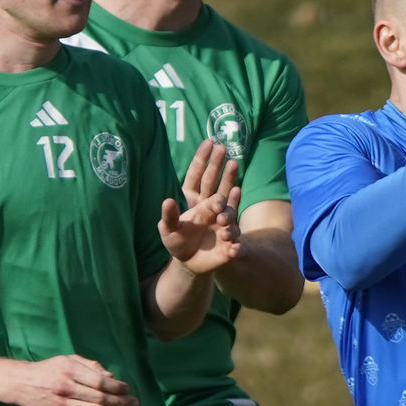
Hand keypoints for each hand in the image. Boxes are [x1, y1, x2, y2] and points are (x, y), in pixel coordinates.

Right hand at [2, 353, 137, 405]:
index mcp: (69, 370)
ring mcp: (62, 405)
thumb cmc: (50, 369)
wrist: (22, 384)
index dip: (117, 387)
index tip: (127, 389)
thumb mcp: (69, 359)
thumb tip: (112, 377)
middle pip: (100, 399)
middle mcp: (65, 388)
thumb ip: (91, 366)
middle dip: (121, 403)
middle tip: (135, 404)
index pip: (99, 381)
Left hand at [159, 138, 244, 276]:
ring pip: (227, 200)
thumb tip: (168, 200)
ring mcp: (221, 217)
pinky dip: (236, 215)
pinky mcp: (229, 235)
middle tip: (225, 148)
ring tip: (234, 175)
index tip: (210, 142)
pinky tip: (238, 196)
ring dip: (230, 186)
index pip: (198, 175)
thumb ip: (169, 216)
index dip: (203, 159)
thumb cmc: (177, 242)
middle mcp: (209, 204)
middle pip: (215, 181)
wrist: (191, 263)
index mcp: (193, 199)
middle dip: (220, 165)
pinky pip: (235, 228)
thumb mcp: (168, 230)